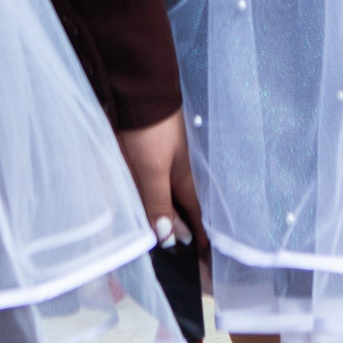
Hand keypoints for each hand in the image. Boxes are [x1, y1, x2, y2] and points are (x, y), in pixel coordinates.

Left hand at [115, 111, 203, 253]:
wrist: (138, 89)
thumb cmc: (149, 131)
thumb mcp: (153, 170)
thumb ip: (159, 201)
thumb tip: (168, 238)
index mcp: (184, 177)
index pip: (195, 212)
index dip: (199, 231)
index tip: (205, 253)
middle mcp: (179, 168)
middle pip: (183, 202)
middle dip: (184, 223)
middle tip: (186, 245)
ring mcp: (167, 156)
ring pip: (171, 190)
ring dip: (170, 207)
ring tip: (170, 226)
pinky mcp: (154, 146)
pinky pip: (158, 177)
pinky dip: (158, 190)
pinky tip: (154, 194)